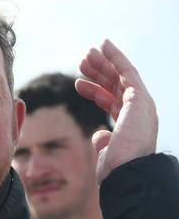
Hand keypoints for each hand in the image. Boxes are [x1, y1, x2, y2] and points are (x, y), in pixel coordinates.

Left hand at [75, 39, 156, 181]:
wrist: (128, 172)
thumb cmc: (116, 169)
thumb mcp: (106, 152)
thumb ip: (103, 140)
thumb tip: (99, 134)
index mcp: (130, 126)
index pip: (111, 102)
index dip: (94, 91)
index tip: (78, 84)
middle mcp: (138, 113)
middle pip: (115, 86)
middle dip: (98, 73)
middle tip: (81, 61)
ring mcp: (141, 105)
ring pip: (119, 77)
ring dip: (103, 63)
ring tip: (85, 55)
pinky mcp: (140, 98)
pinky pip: (127, 71)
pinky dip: (116, 57)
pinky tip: (105, 46)